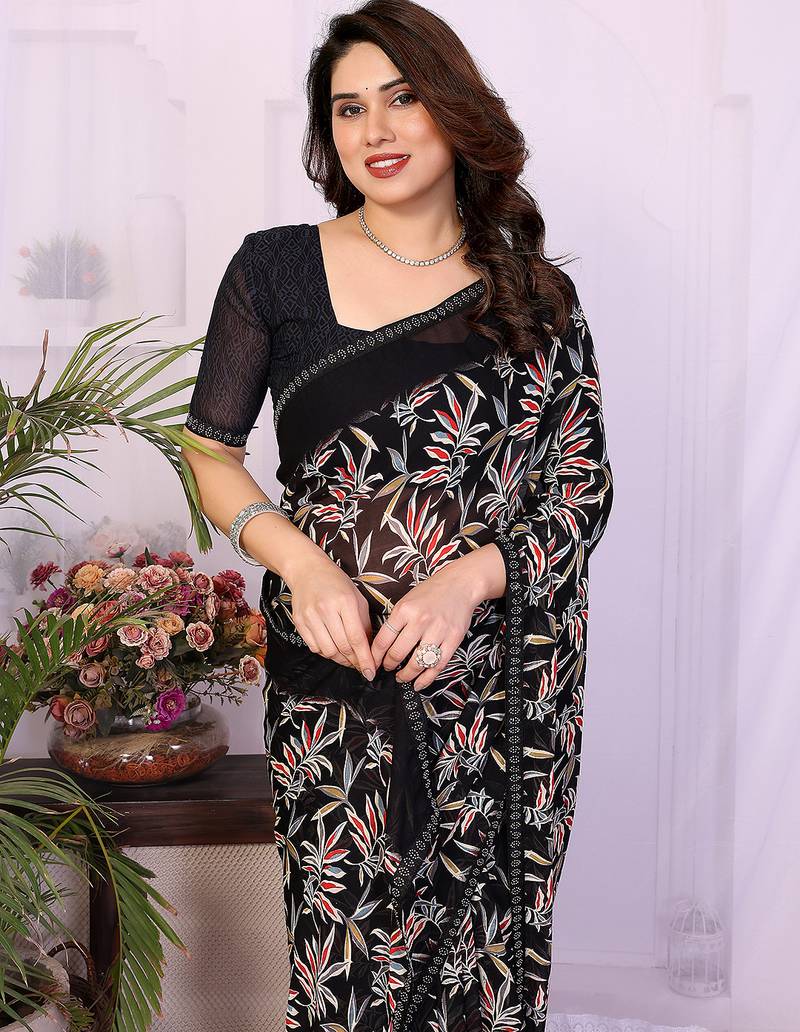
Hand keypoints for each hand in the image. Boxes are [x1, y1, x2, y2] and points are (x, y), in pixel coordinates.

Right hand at [283, 554, 375, 679]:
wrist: (307, 570)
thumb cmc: (336, 583)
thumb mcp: (357, 598)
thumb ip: (364, 624)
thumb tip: (370, 649)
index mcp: (345, 602)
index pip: (356, 638)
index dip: (365, 659)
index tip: (371, 672)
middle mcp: (326, 609)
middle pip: (342, 647)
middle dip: (355, 662)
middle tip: (362, 667)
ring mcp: (310, 616)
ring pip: (328, 651)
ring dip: (341, 660)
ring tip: (349, 658)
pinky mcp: (299, 622)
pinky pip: (314, 647)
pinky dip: (326, 653)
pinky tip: (333, 649)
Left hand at [369, 554, 490, 691]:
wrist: (460, 584)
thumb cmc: (431, 592)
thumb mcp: (407, 600)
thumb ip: (396, 621)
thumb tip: (382, 646)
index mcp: (404, 610)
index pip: (383, 639)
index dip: (375, 656)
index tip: (373, 663)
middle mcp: (420, 620)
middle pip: (398, 653)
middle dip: (389, 666)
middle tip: (387, 669)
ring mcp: (438, 631)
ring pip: (417, 663)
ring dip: (406, 675)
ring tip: (402, 677)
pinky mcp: (453, 639)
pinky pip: (437, 665)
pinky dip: (426, 678)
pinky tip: (419, 683)